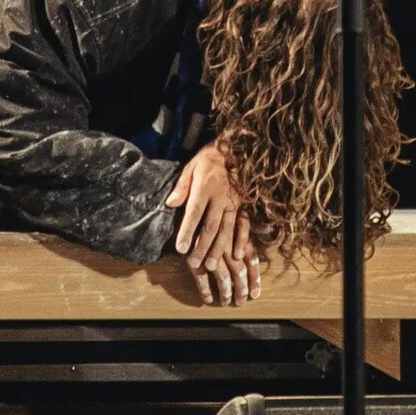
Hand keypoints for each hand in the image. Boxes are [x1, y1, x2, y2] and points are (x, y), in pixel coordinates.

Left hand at [170, 141, 260, 308]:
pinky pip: (244, 225)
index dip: (187, 232)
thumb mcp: (192, 166)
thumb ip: (182, 186)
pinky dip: (241, 240)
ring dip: (219, 249)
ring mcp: (235, 203)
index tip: (180, 249)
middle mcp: (221, 198)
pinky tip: (237, 254)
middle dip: (202, 247)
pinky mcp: (244, 205)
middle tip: (194, 264)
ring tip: (211, 266)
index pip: (194, 213)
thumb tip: (170, 204)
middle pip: (210, 226)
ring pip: (226, 229)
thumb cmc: (210, 159)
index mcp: (205, 187)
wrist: (239, 148)